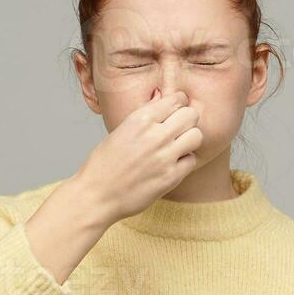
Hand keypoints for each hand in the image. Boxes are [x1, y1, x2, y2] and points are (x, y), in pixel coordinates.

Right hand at [73, 90, 202, 222]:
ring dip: (190, 140)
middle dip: (188, 121)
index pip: (176, 100)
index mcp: (139, 120)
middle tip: (180, 130)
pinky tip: (173, 164)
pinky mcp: (170, 177)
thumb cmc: (104, 164)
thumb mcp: (120, 130)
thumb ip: (144, 116)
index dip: (179, 104)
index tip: (176, 112)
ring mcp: (164, 157)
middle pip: (191, 115)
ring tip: (179, 147)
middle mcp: (154, 135)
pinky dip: (185, 161)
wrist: (96, 195)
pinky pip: (192, 160)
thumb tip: (162, 99)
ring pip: (197, 136)